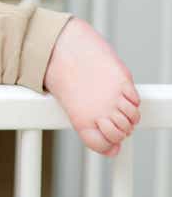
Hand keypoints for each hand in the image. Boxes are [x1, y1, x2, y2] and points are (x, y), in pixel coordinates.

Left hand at [44, 18, 140, 156]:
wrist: (61, 48)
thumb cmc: (61, 76)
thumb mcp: (70, 105)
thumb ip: (89, 124)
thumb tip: (113, 148)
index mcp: (81, 121)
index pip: (103, 146)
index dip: (109, 145)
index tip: (109, 141)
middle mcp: (99, 112)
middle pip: (122, 133)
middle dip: (121, 129)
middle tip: (113, 118)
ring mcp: (113, 97)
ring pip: (133, 118)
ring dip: (129, 115)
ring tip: (117, 105)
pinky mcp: (123, 80)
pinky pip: (136, 101)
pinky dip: (132, 100)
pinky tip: (120, 93)